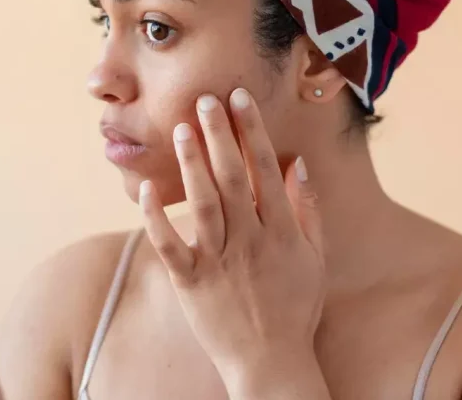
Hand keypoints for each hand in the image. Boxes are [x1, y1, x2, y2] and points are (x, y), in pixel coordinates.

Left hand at [139, 88, 326, 389]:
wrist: (270, 363)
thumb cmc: (295, 308)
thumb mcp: (315, 258)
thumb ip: (308, 210)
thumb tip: (298, 164)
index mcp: (281, 232)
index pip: (265, 170)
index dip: (251, 131)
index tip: (239, 98)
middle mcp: (250, 241)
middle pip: (233, 178)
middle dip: (220, 135)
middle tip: (205, 99)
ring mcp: (219, 262)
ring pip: (203, 204)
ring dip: (192, 164)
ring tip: (182, 129)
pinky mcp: (190, 282)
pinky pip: (169, 245)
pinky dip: (156, 218)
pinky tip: (146, 189)